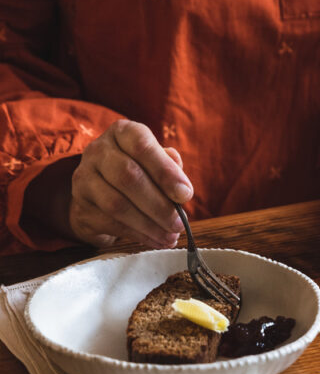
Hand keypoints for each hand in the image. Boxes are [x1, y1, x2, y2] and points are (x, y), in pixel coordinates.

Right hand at [23, 120, 193, 248]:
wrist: (98, 196)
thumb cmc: (138, 174)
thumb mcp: (155, 163)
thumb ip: (170, 169)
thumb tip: (182, 189)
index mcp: (122, 133)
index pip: (141, 145)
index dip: (165, 171)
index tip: (185, 194)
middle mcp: (98, 151)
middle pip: (128, 176)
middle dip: (159, 204)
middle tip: (179, 223)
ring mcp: (84, 178)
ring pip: (117, 204)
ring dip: (149, 224)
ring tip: (170, 236)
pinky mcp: (80, 207)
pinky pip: (111, 223)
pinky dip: (138, 235)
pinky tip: (155, 240)